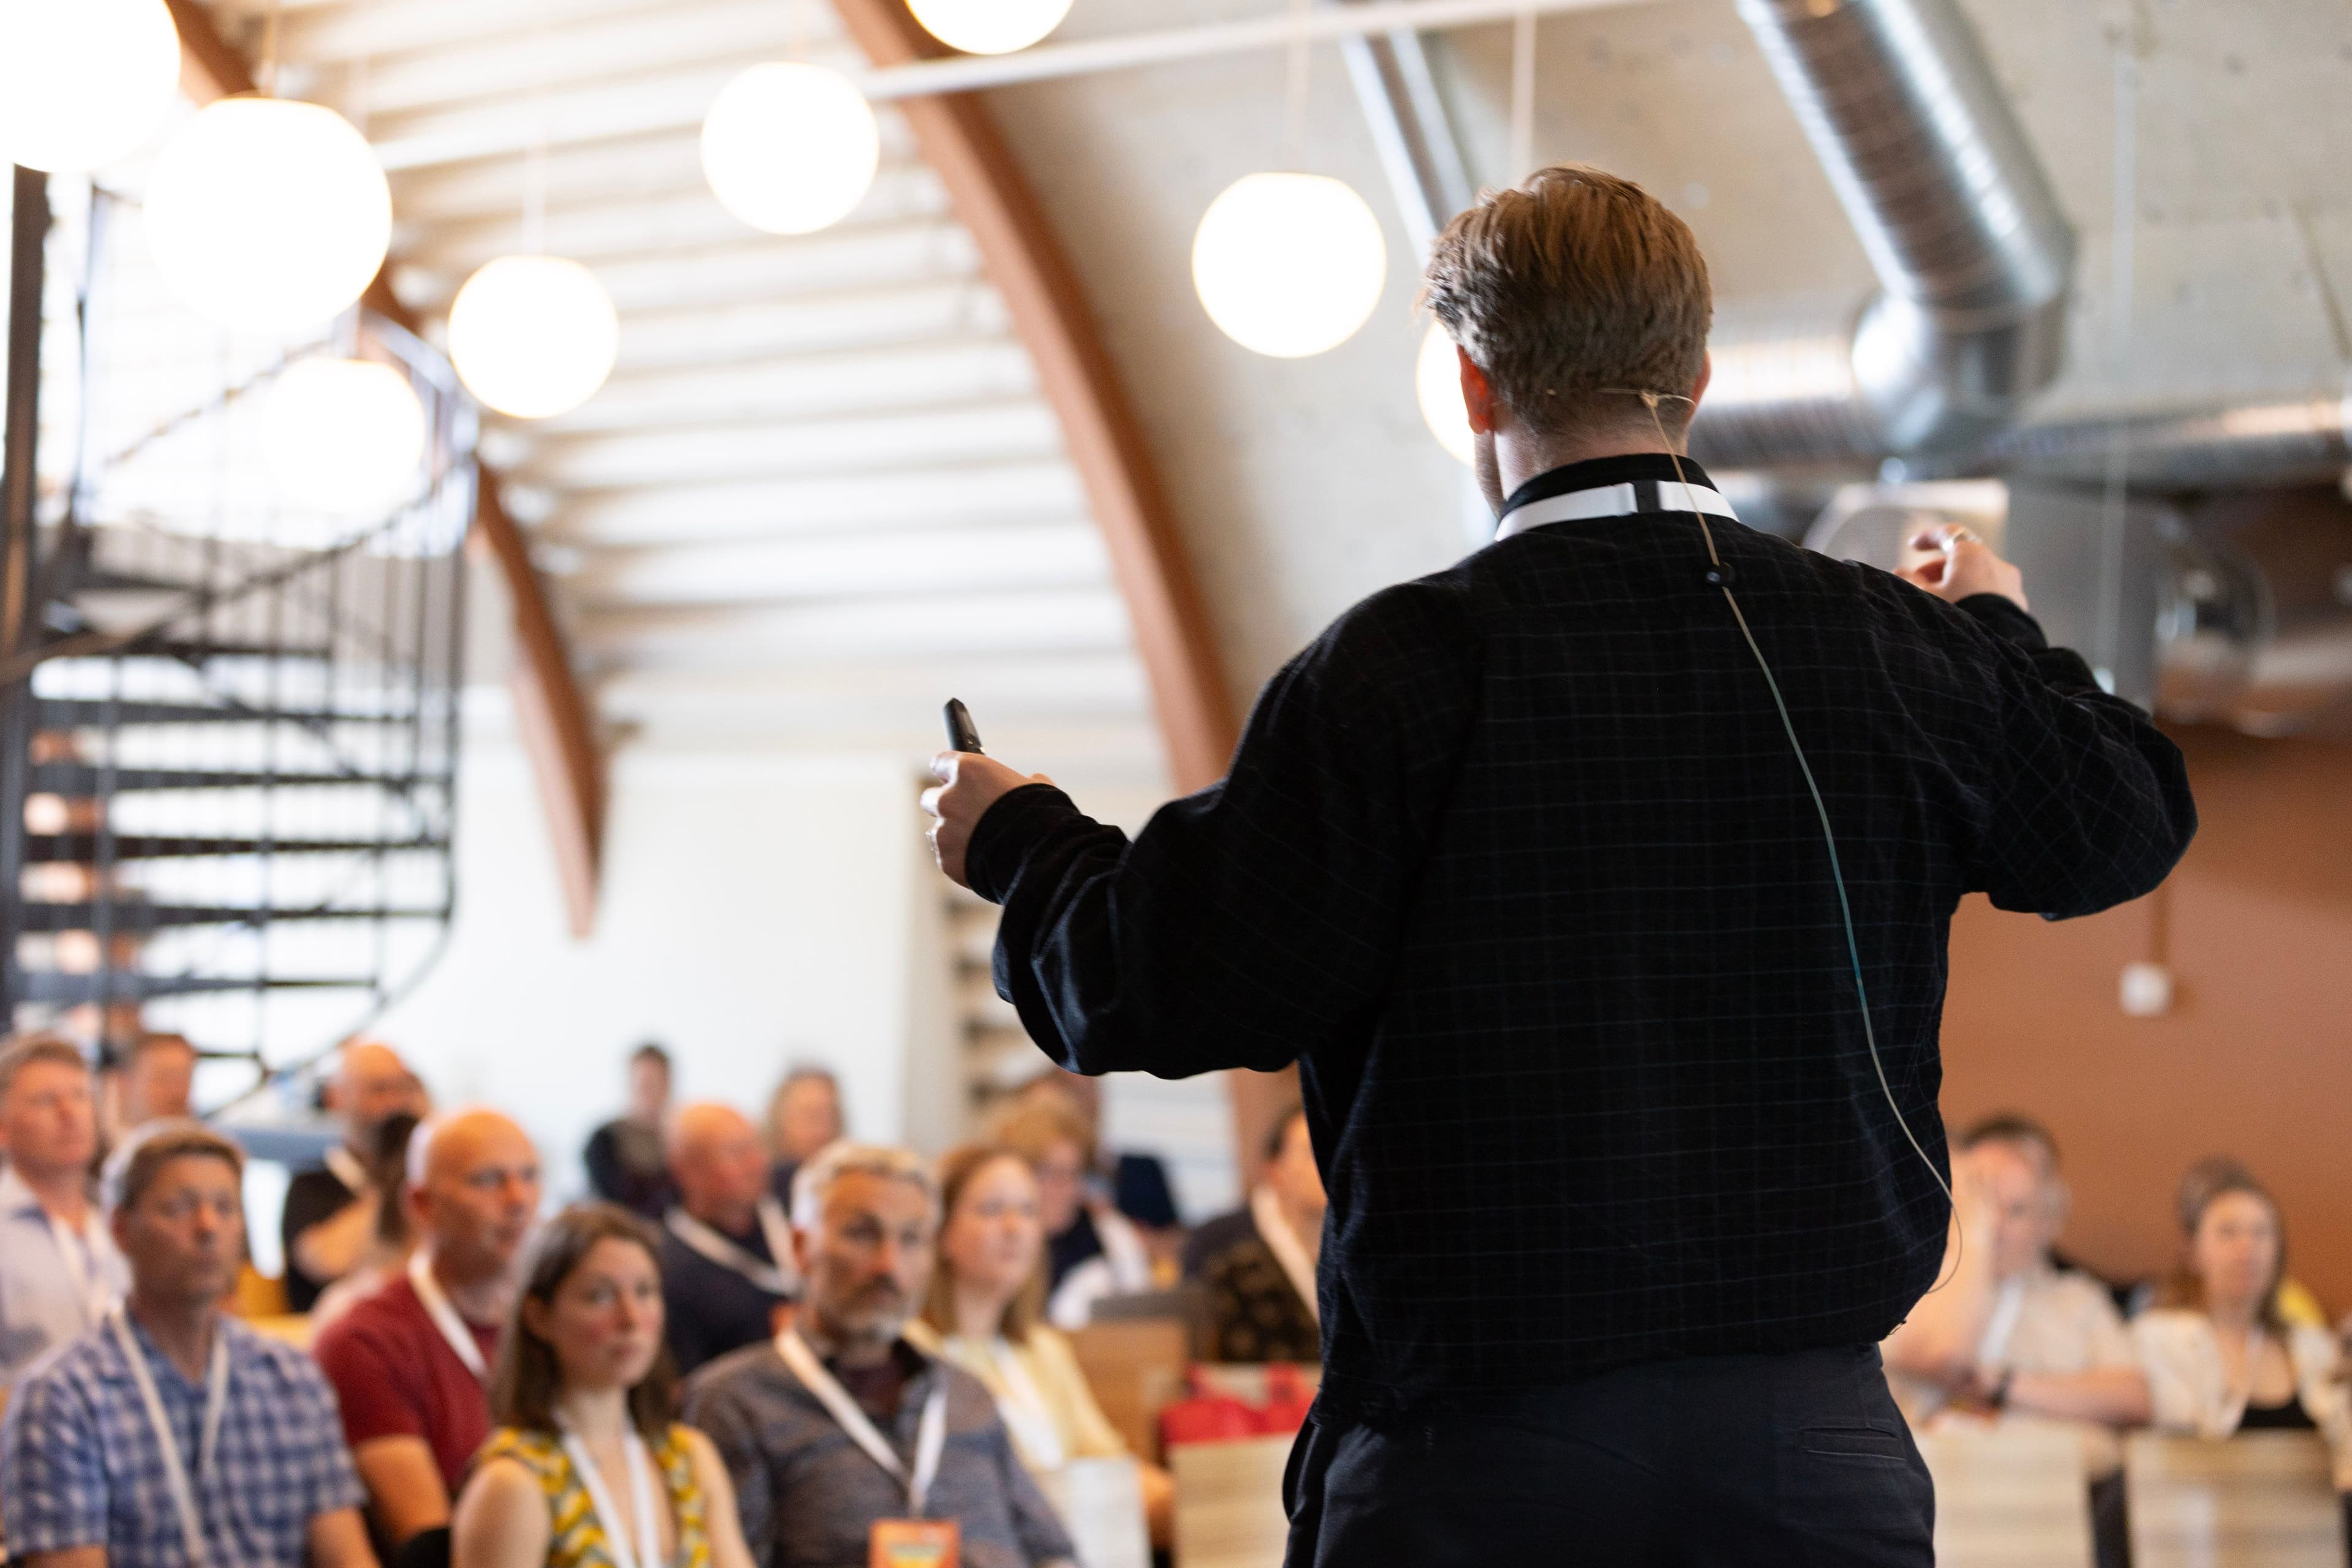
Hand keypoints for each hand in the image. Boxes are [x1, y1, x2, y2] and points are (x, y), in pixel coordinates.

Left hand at [922, 752, 1053, 889]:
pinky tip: (983, 862)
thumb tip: (1033, 780)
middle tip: (969, 814)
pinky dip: (960, 860)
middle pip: (931, 798)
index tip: (956, 780)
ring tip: (980, 844)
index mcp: (968, 771)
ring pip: (937, 831)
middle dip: (947, 806)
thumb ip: (1022, 782)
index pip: (940, 763)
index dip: (950, 773)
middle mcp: (948, 798)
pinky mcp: (946, 860)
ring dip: (953, 835)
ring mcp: (944, 832)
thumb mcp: (1037, 788)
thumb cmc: (1043, 817)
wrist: (1041, 859)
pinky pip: (947, 857)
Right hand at [1897, 525, 2027, 611]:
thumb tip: (1900, 571)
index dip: (1927, 538)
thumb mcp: (1925, 596)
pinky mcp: (2017, 604)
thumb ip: (1911, 580)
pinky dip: (1974, 596)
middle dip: (1938, 569)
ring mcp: (2011, 584)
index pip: (1947, 534)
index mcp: (1972, 554)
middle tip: (1919, 583)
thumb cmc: (1956, 617)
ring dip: (1956, 584)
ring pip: (1977, 577)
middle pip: (1962, 558)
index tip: (1913, 546)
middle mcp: (1996, 563)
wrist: (1991, 649)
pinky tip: (1962, 616)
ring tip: (1938, 604)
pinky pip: (1990, 594)